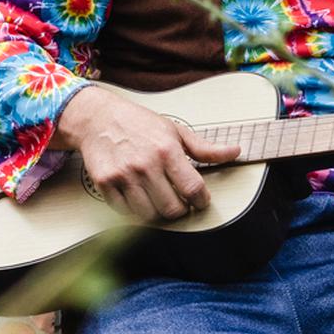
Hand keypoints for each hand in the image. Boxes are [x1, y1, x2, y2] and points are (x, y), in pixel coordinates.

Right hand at [56, 86, 239, 222]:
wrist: (98, 118)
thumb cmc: (139, 124)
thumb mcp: (175, 130)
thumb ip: (205, 147)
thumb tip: (235, 152)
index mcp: (167, 150)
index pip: (193, 189)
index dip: (201, 201)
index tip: (200, 201)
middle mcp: (145, 165)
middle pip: (173, 209)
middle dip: (180, 209)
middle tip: (178, 201)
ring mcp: (124, 176)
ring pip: (150, 215)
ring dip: (158, 212)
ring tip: (158, 199)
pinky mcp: (105, 184)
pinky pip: (125, 213)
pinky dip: (134, 211)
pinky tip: (139, 197)